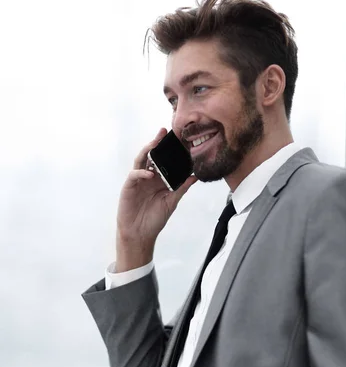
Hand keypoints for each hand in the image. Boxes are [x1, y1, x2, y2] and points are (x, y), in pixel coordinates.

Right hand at [115, 128, 196, 270]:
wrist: (140, 234)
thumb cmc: (154, 219)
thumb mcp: (172, 201)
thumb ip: (182, 187)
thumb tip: (195, 176)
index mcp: (158, 179)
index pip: (163, 160)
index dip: (168, 150)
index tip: (178, 139)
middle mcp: (147, 177)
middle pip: (151, 156)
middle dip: (156, 143)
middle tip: (164, 132)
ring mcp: (137, 181)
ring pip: (140, 161)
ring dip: (147, 151)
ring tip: (154, 143)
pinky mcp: (128, 188)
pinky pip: (133, 176)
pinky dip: (141, 173)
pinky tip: (149, 174)